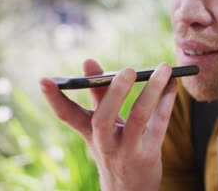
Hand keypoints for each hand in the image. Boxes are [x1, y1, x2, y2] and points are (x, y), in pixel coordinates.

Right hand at [40, 59, 177, 190]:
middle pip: (103, 118)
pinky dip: (167, 100)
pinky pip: (159, 123)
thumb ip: (99, 95)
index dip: (55, 98)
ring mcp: (127, 151)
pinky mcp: (149, 154)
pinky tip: (173, 83)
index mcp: (90, 134)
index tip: (44, 80)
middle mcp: (105, 144)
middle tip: (127, 69)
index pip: (67, 116)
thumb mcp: (103, 128)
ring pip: (139, 117)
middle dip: (114, 92)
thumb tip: (89, 62)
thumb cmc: (116, 149)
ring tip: (163, 68)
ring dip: (153, 89)